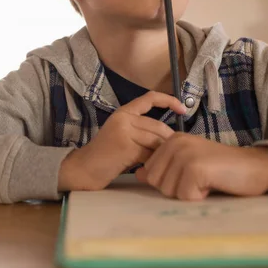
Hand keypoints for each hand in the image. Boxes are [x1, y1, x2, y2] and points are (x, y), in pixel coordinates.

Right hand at [58, 91, 186, 191]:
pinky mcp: (126, 146)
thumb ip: (143, 131)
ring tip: (157, 164)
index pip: (150, 98)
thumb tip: (172, 137)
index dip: (169, 100)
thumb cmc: (108, 156)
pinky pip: (149, 153)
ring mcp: (124, 131)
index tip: (183, 109)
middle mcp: (124, 118)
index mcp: (124, 112)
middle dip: (168, 142)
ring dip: (160, 154)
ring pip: (156, 140)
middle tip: (169, 155)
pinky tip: (146, 169)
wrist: (85, 168)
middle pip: (158, 126)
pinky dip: (152, 163)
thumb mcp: (124, 136)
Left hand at [135, 133, 267, 200]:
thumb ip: (164, 168)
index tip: (191, 176)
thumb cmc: (221, 169)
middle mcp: (174, 143)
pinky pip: (185, 196)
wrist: (256, 167)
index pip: (150, 172)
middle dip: (176, 189)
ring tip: (206, 181)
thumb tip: (139, 175)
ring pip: (169, 191)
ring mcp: (184, 154)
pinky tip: (212, 185)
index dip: (170, 182)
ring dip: (188, 194)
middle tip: (199, 180)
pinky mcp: (195, 168)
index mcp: (171, 141)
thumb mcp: (188, 166)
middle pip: (156, 182)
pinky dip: (199, 197)